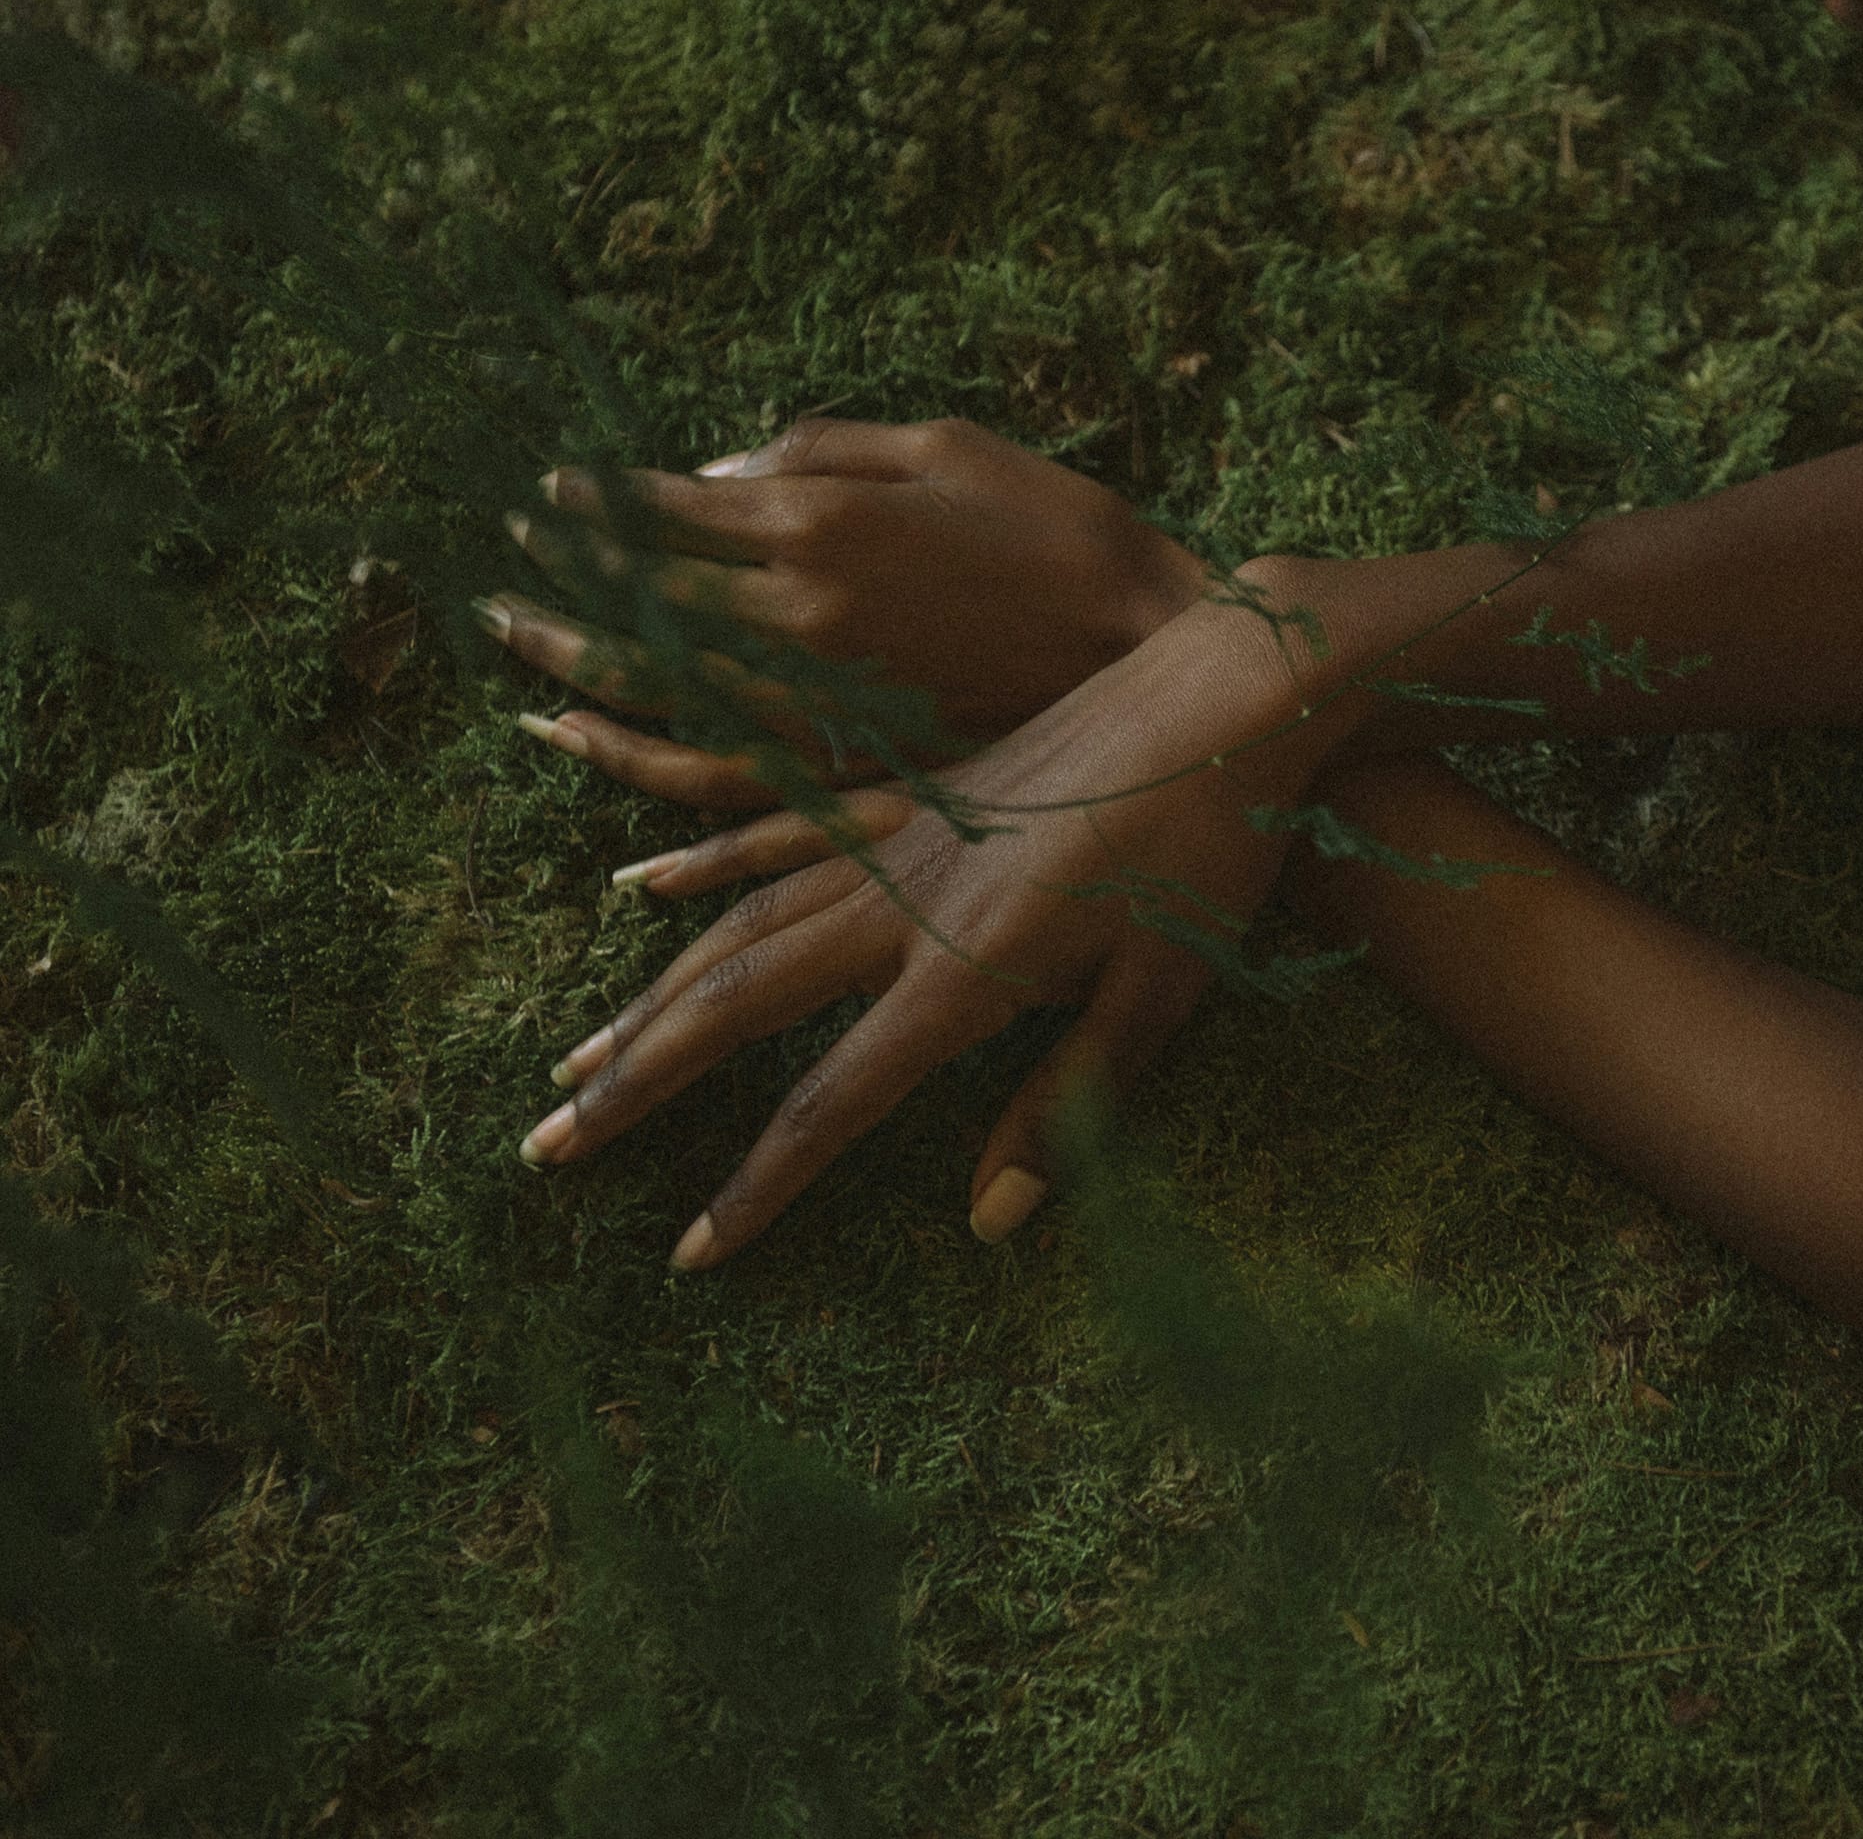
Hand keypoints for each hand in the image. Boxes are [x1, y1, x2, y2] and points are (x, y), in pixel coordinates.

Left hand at [482, 416, 1208, 803]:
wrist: (1157, 646)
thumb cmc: (1060, 528)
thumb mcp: (944, 445)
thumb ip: (822, 452)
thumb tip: (720, 474)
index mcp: (818, 527)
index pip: (667, 513)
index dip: (599, 503)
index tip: (549, 495)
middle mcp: (797, 624)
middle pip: (642, 612)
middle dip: (561, 592)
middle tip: (500, 582)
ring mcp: (821, 707)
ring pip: (663, 707)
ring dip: (583, 685)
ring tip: (524, 669)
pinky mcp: (856, 767)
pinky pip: (725, 787)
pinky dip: (654, 780)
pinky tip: (603, 767)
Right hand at [518, 595, 1338, 1268]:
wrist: (1231, 694)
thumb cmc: (1215, 852)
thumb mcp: (1163, 995)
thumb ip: (1068, 1110)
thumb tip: (985, 1223)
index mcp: (967, 971)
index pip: (833, 1102)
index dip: (757, 1185)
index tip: (692, 1252)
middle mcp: (905, 904)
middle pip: (738, 1009)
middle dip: (639, 1086)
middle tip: (546, 1145)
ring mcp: (900, 838)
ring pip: (738, 925)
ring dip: (650, 995)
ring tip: (575, 1055)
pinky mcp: (914, 790)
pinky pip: (780, 831)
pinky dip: (704, 864)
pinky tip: (642, 882)